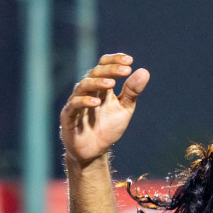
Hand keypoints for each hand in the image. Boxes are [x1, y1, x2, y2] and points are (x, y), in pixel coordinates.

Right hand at [60, 53, 149, 168]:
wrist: (94, 151)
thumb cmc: (107, 128)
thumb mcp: (124, 109)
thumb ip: (131, 91)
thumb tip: (144, 71)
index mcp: (100, 87)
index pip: (104, 66)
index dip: (114, 60)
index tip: (130, 61)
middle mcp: (87, 91)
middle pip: (94, 73)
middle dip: (110, 70)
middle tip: (126, 70)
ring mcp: (76, 102)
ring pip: (83, 86)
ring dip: (97, 83)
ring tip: (111, 84)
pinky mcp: (68, 116)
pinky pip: (74, 105)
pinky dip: (84, 102)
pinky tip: (96, 102)